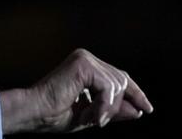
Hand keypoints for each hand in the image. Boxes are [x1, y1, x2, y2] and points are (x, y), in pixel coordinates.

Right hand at [0, 49, 153, 133]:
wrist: (35, 113)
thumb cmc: (54, 115)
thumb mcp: (92, 115)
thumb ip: (113, 110)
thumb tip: (138, 110)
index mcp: (86, 68)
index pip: (119, 77)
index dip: (135, 93)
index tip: (147, 110)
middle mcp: (86, 59)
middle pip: (121, 81)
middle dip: (117, 106)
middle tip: (98, 123)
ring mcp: (84, 59)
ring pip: (117, 85)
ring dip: (107, 109)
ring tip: (90, 119)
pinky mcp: (83, 64)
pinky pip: (108, 87)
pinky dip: (103, 106)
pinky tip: (91, 116)